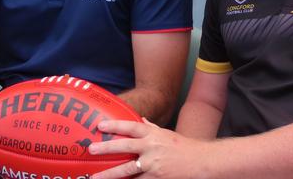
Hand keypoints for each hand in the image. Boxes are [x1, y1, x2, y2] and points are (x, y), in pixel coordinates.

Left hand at [90, 118, 208, 178]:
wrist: (201, 162)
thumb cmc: (183, 147)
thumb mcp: (166, 134)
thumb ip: (152, 128)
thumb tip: (140, 119)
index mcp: (154, 135)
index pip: (132, 127)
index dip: (115, 125)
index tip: (100, 125)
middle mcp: (152, 148)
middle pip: (126, 146)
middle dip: (107, 148)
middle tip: (92, 149)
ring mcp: (154, 165)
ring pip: (128, 170)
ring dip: (110, 174)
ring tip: (95, 178)